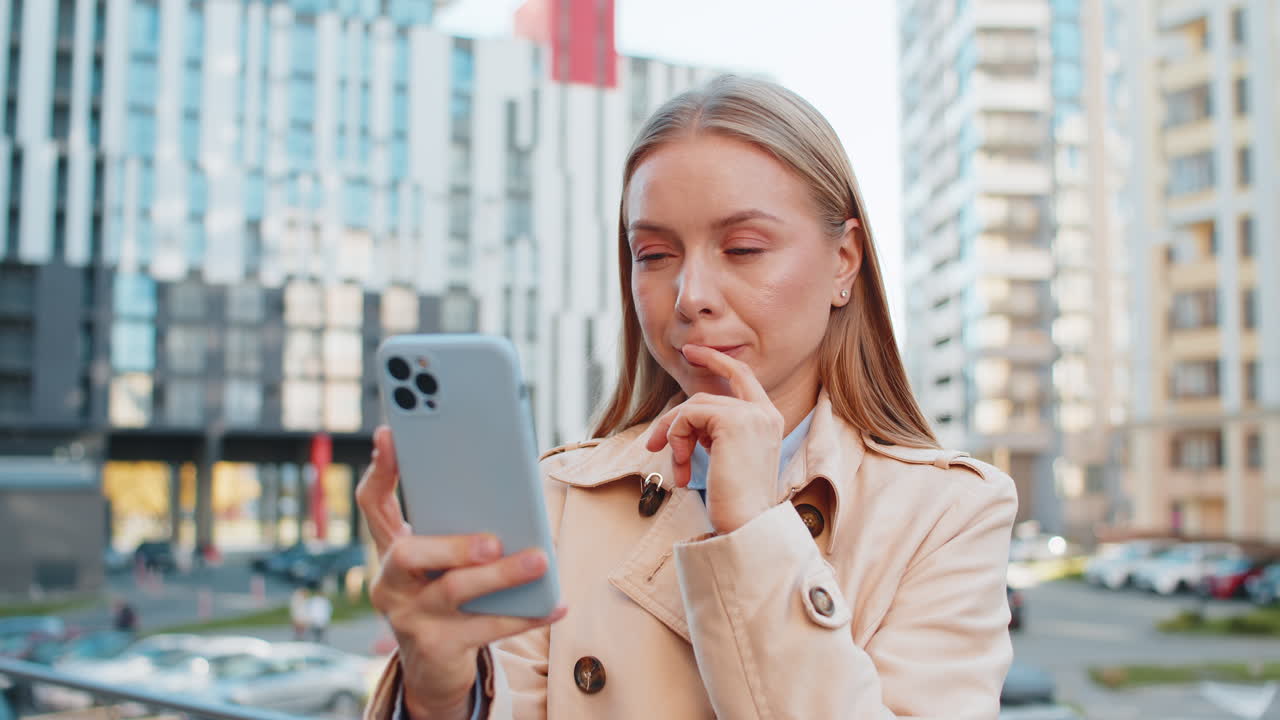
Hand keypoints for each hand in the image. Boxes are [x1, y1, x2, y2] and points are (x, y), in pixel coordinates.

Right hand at [356, 426, 567, 719]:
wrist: (433, 670)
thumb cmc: (447, 597)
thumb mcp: (444, 561)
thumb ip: (459, 526)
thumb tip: (509, 493)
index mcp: (390, 549)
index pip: (373, 503)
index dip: (379, 470)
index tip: (389, 434)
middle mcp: (390, 583)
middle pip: (407, 554)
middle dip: (452, 543)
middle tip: (493, 540)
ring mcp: (409, 618)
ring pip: (454, 591)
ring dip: (501, 575)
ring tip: (541, 560)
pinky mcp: (437, 649)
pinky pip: (488, 629)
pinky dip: (527, 615)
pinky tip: (558, 602)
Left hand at [644, 344, 784, 533]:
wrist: (748, 527)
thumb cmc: (736, 503)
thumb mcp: (728, 458)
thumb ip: (716, 433)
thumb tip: (684, 422)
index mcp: (769, 419)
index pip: (742, 375)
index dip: (715, 360)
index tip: (691, 352)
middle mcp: (765, 413)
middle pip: (709, 392)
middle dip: (676, 415)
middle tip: (652, 443)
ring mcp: (751, 415)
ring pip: (695, 405)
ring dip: (675, 436)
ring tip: (679, 469)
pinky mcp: (732, 422)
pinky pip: (689, 415)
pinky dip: (676, 438)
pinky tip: (684, 468)